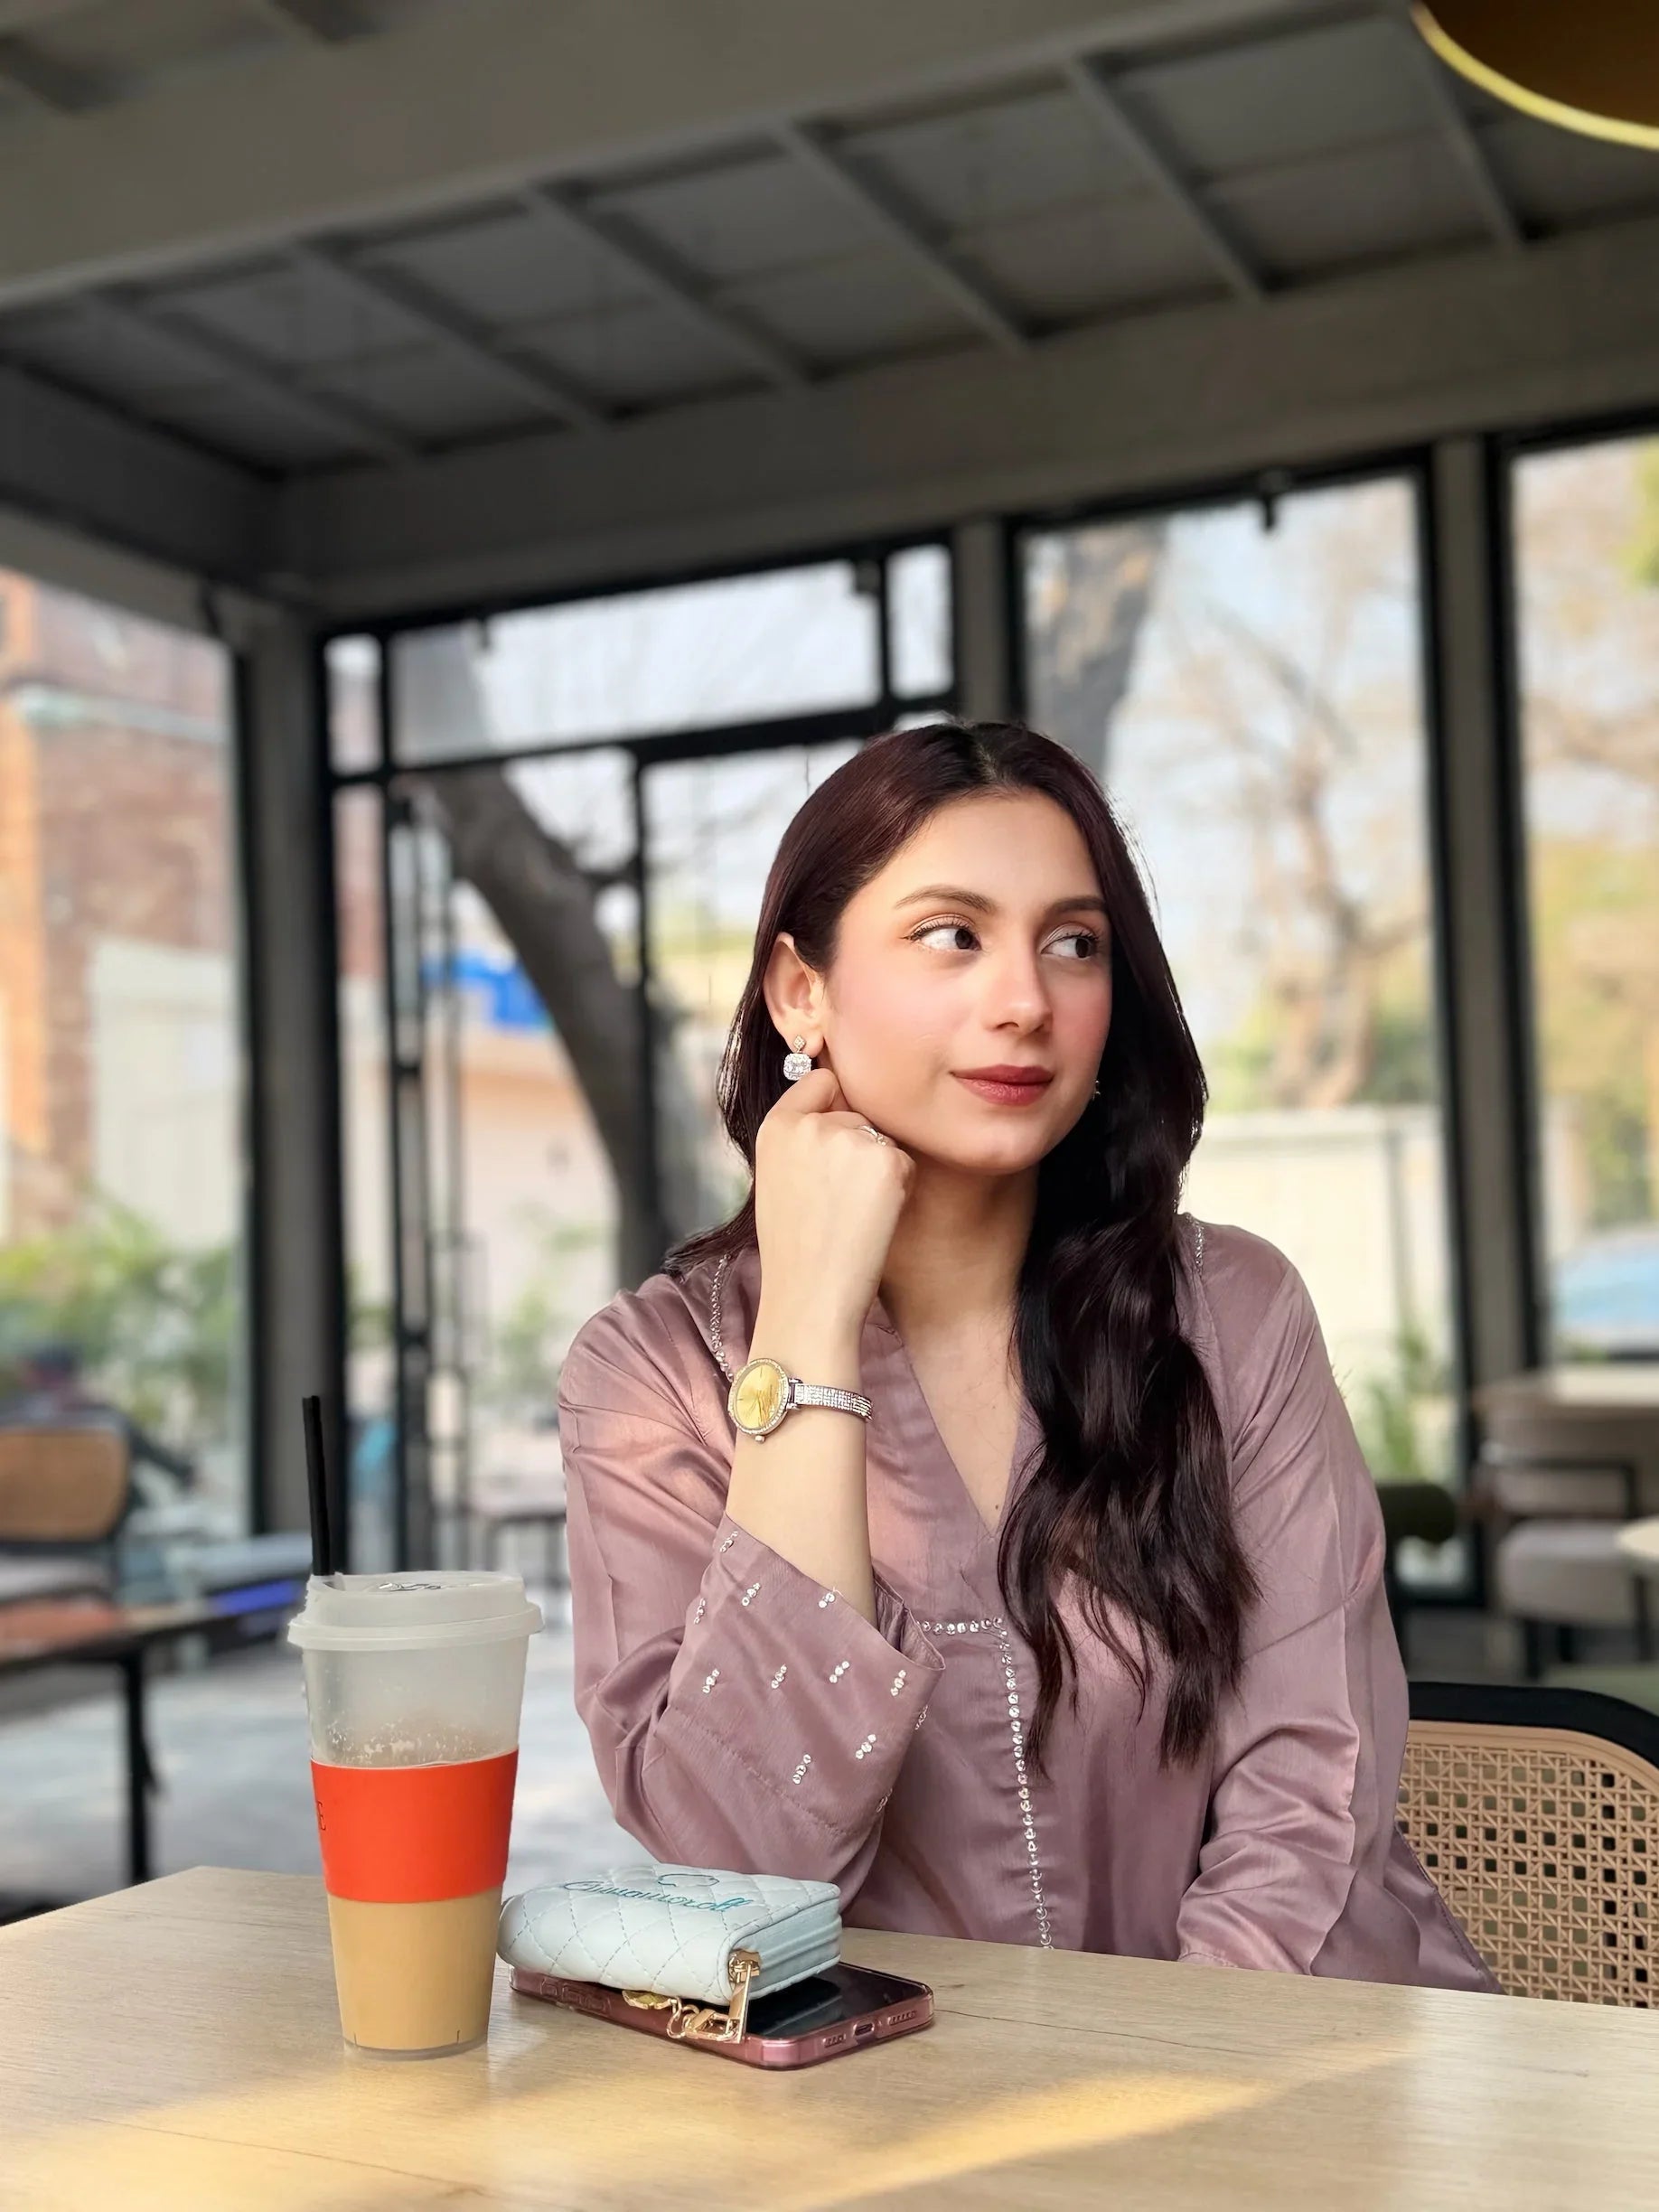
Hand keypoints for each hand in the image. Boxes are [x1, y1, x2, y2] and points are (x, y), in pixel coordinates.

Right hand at [753, 1068, 914, 1342]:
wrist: (811, 1296)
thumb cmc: (794, 1247)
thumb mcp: (778, 1177)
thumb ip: (801, 1137)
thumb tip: (839, 1103)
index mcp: (776, 1125)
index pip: (821, 1081)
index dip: (833, 1110)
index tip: (831, 1146)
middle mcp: (811, 1123)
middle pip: (857, 1113)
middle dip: (857, 1145)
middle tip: (838, 1199)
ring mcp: (849, 1138)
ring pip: (882, 1137)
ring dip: (878, 1167)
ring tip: (852, 1212)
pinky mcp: (886, 1159)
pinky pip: (904, 1161)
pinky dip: (898, 1187)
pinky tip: (872, 1218)